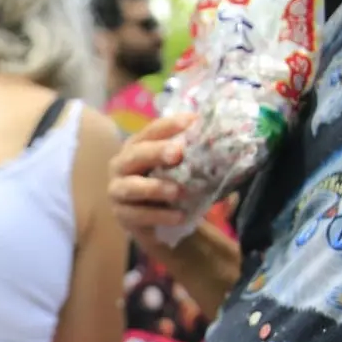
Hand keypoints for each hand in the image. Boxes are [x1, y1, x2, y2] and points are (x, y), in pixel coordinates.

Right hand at [108, 113, 196, 235]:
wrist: (153, 220)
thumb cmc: (167, 185)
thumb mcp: (178, 167)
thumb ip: (192, 155)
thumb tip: (224, 140)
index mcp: (137, 147)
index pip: (151, 131)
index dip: (169, 125)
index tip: (192, 121)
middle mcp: (122, 166)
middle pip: (135, 155)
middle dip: (155, 152)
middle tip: (178, 153)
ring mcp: (117, 191)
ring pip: (130, 187)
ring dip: (153, 188)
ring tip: (176, 192)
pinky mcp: (121, 215)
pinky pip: (137, 215)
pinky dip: (158, 215)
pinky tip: (178, 216)